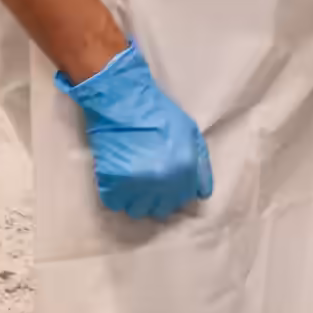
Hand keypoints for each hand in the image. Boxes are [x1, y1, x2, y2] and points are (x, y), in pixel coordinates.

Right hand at [55, 41, 214, 219]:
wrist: (124, 102)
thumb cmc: (159, 113)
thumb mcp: (191, 134)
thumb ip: (200, 165)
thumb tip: (201, 193)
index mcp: (185, 170)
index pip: (185, 199)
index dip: (177, 193)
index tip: (169, 187)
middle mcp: (164, 182)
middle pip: (161, 209)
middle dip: (157, 199)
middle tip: (149, 185)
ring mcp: (137, 185)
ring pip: (137, 210)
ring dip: (136, 200)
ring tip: (133, 185)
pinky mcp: (112, 183)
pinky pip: (115, 204)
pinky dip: (116, 197)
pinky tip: (118, 183)